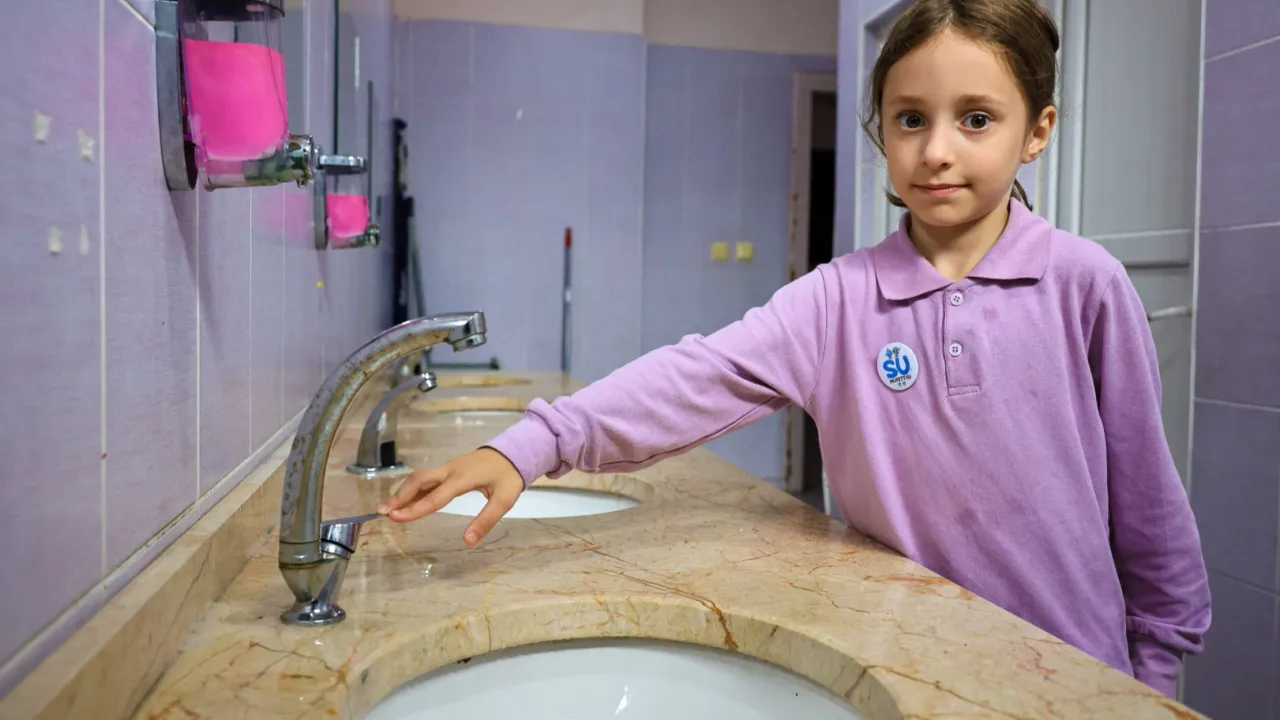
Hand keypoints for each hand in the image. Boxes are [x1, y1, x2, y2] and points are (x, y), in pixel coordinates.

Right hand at [377, 448, 523, 545]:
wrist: (512, 452)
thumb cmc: (508, 477)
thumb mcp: (504, 500)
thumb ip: (486, 520)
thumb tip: (468, 541)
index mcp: (462, 478)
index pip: (435, 496)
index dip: (415, 508)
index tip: (396, 518)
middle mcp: (450, 470)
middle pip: (419, 480)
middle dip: (400, 496)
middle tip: (382, 512)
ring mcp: (447, 468)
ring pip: (419, 478)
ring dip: (403, 492)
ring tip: (387, 509)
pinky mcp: (448, 470)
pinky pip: (426, 479)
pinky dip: (412, 490)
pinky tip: (404, 502)